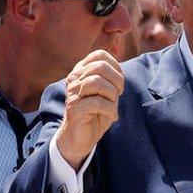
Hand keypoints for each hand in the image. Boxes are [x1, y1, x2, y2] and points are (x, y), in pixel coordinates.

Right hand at [56, 50, 124, 169]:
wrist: (81, 138)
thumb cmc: (96, 114)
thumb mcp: (106, 93)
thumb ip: (111, 80)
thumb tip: (120, 72)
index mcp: (81, 71)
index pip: (99, 55)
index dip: (115, 66)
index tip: (118, 83)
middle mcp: (74, 79)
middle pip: (100, 66)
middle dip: (116, 80)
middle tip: (119, 94)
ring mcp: (72, 93)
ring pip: (96, 81)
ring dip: (112, 94)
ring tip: (113, 105)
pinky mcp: (74, 109)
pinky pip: (96, 102)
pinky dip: (110, 109)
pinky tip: (111, 116)